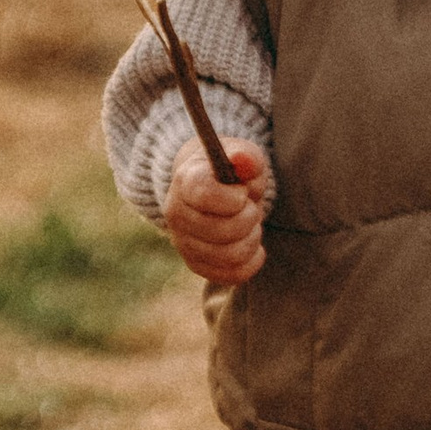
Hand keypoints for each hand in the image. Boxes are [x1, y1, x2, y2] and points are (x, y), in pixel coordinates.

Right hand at [165, 138, 272, 285]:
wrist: (211, 188)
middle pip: (223, 230)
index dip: (234, 198)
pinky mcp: (195, 263)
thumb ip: (246, 156)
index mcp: (185, 181)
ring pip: (229, 256)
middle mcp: (177, 214)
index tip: (242, 192)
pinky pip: (230, 275)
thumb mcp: (240, 154)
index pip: (206, 196)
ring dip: (252, 239)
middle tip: (250, 207)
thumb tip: (243, 160)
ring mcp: (183, 242)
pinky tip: (254, 246)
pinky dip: (251, 262)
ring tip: (251, 224)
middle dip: (250, 217)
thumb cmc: (230, 170)